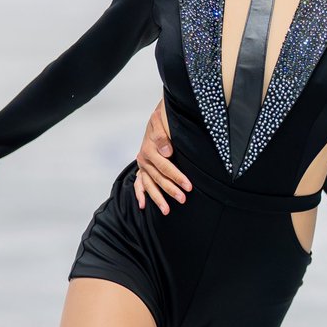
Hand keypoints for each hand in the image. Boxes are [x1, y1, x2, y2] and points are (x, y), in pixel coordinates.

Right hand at [133, 97, 189, 213]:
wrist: (156, 116)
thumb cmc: (161, 119)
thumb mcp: (160, 120)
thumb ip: (162, 135)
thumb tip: (167, 152)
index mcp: (149, 149)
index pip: (165, 167)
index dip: (177, 177)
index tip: (188, 186)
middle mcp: (144, 158)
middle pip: (159, 178)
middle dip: (171, 190)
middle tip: (183, 199)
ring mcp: (142, 165)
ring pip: (149, 185)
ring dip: (157, 198)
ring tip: (166, 211)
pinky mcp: (142, 168)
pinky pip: (139, 184)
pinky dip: (140, 195)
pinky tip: (143, 206)